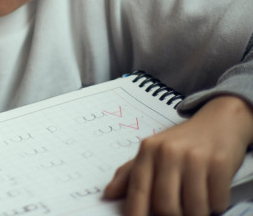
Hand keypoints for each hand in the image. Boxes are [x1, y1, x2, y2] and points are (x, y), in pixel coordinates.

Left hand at [104, 95, 252, 215]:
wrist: (218, 122)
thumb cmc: (182, 142)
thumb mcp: (153, 151)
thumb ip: (130, 173)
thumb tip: (108, 194)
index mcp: (148, 150)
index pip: (137, 188)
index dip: (135, 211)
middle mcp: (168, 153)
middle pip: (165, 206)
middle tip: (179, 210)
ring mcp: (195, 158)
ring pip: (193, 209)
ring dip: (197, 212)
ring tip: (196, 199)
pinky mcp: (219, 164)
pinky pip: (216, 202)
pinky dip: (215, 204)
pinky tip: (211, 191)